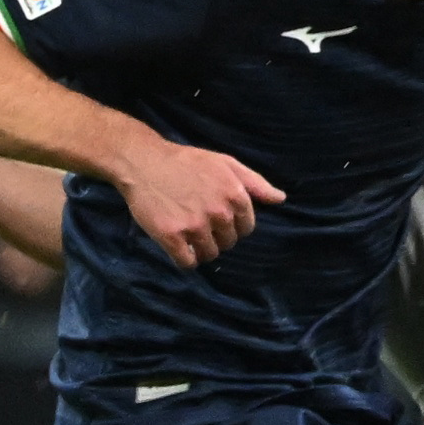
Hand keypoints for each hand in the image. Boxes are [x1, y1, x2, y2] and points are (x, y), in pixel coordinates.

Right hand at [117, 138, 281, 267]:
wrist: (143, 161)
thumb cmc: (185, 161)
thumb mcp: (224, 163)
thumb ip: (255, 183)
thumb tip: (280, 199)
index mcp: (235, 195)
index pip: (246, 229)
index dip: (232, 225)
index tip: (215, 216)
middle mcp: (219, 212)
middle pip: (228, 243)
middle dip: (215, 236)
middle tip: (197, 220)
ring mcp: (195, 226)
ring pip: (209, 254)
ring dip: (199, 249)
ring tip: (186, 232)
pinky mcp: (171, 236)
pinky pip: (187, 263)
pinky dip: (184, 259)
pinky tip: (177, 245)